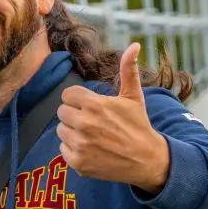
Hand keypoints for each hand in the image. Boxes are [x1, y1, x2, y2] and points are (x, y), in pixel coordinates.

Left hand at [56, 43, 169, 193]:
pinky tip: (91, 149)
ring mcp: (81, 144)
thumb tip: (134, 45)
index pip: (67, 95)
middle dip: (75, 115)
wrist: (146, 160)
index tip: (90, 106)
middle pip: (62, 112)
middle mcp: (85, 124)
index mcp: (95, 105)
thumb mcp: (134, 97)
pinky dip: (73, 150)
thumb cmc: (139, 126)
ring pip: (61, 130)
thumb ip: (129, 69)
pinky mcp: (79, 163)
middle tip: (92, 122)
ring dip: (73, 132)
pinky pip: (63, 149)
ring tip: (92, 136)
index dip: (78, 99)